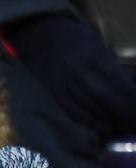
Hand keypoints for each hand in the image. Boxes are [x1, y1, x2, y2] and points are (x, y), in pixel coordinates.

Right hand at [5, 14, 135, 137]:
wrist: (42, 38)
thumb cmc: (76, 40)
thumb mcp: (97, 46)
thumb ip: (111, 66)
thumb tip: (129, 87)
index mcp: (93, 55)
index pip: (117, 80)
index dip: (130, 97)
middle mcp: (78, 71)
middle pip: (103, 97)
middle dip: (121, 112)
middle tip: (133, 123)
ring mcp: (65, 85)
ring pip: (89, 107)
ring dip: (107, 120)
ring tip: (121, 128)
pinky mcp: (55, 95)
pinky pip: (73, 112)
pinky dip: (89, 122)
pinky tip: (101, 128)